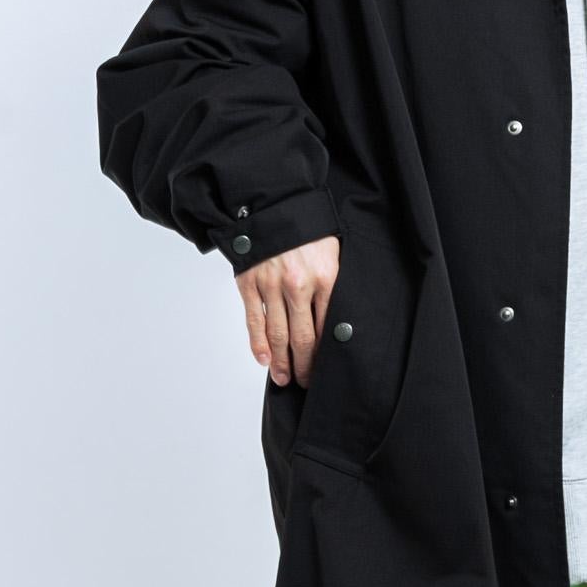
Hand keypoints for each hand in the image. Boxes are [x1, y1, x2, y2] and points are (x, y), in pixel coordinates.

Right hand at [234, 235, 341, 387]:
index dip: (326, 353)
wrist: (274, 204)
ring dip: (282, 362)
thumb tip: (338, 324)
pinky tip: (265, 360)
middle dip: (305, 365)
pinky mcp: (249, 283)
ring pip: (277, 334)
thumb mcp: (333, 255)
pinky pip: (254, 320)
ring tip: (285, 379)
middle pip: (303, 338)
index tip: (327, 370)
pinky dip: (258, 344)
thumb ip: (333, 287)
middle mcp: (298, 285)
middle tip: (307, 382)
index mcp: (325, 278)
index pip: (328, 327)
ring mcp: (271, 285)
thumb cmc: (308, 232)